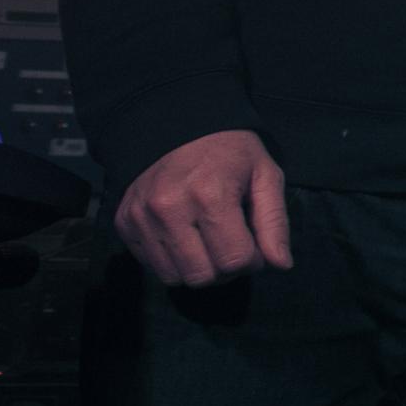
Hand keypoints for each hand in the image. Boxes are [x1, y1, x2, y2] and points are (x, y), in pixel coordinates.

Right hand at [114, 129, 292, 286]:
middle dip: (225, 269)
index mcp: (210, 195)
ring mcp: (141, 218)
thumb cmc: (230, 153)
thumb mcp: (265, 176)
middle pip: (203, 277)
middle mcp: (169, 209)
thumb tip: (281, 265)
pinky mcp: (124, 223)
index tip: (254, 242)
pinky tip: (185, 237)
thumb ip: (275, 222)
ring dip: (198, 269)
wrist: (176, 127)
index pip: (235, 261)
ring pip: (174, 278)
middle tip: (232, 244)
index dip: (253, 260)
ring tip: (209, 242)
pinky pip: (151, 267)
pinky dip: (172, 261)